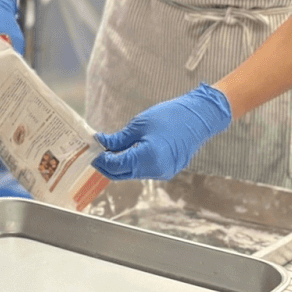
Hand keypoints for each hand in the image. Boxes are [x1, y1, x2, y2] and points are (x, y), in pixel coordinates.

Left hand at [92, 83, 231, 180]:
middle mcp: (156, 170)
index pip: (115, 165)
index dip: (101, 159)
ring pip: (132, 174)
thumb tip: (101, 143)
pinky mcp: (168, 170)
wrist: (200, 117)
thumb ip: (118, 139)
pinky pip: (143, 170)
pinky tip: (125, 153)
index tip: (91, 151)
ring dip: (119, 165)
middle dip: (107, 165)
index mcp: (147, 158)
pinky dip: (132, 164)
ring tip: (108, 151)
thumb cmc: (170, 117)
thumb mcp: (138, 125)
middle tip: (95, 153)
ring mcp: (163, 172)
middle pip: (122, 174)